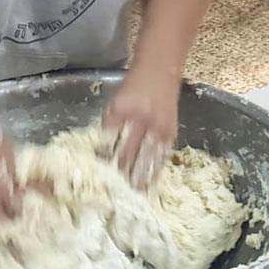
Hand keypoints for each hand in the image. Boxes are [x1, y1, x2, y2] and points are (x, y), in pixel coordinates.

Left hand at [103, 67, 179, 188]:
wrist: (160, 71)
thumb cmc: (133, 87)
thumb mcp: (115, 102)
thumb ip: (109, 125)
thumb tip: (100, 152)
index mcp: (121, 110)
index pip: (109, 142)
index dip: (103, 161)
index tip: (97, 178)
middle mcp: (140, 119)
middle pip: (127, 154)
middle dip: (119, 176)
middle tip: (112, 195)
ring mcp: (157, 127)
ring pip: (146, 160)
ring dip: (137, 179)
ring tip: (129, 197)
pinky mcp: (171, 133)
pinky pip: (161, 157)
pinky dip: (154, 172)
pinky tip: (148, 185)